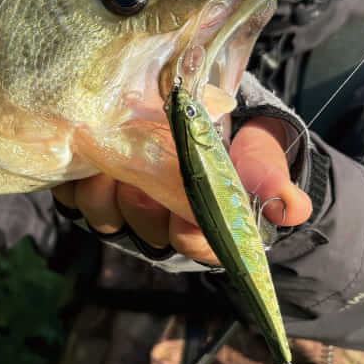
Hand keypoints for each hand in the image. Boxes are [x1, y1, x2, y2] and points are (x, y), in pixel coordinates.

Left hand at [52, 118, 312, 264]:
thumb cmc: (234, 145)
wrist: (200, 118)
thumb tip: (292, 207)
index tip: (188, 209)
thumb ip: (270, 178)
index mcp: (202, 229)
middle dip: (141, 206)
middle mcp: (158, 227)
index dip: (189, 231)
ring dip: (103, 191)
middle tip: (140, 179)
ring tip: (106, 163)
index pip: (195, 245)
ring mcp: (120, 211)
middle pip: (143, 230)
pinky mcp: (87, 189)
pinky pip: (71, 195)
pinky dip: (73, 179)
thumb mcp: (260, 156)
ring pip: (103, 215)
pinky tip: (80, 156)